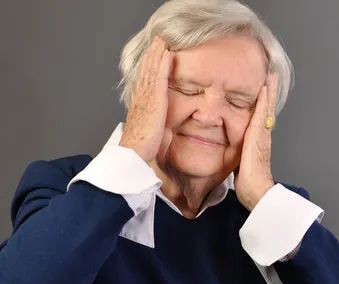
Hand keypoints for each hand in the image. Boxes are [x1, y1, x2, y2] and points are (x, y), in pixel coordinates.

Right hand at [119, 36, 171, 163]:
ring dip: (157, 53)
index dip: (148, 64)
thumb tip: (158, 122)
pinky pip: (159, 78)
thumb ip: (153, 121)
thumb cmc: (141, 146)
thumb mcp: (149, 129)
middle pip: (146, 69)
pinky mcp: (154, 100)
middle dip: (152, 53)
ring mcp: (146, 96)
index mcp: (139, 102)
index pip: (144, 78)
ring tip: (162, 40)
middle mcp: (141, 96)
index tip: (153, 52)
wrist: (134, 151)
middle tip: (158, 39)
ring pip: (151, 69)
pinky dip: (162, 64)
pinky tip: (167, 54)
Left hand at [235, 74, 278, 210]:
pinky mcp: (258, 137)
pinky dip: (264, 102)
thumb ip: (237, 156)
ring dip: (269, 92)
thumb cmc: (249, 183)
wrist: (257, 192)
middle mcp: (263, 136)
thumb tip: (231, 154)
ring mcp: (262, 136)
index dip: (263, 104)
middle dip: (270, 93)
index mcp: (257, 142)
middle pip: (267, 109)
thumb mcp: (240, 165)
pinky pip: (261, 115)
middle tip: (272, 76)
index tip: (264, 89)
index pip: (261, 118)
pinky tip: (264, 90)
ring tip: (271, 77)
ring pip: (266, 109)